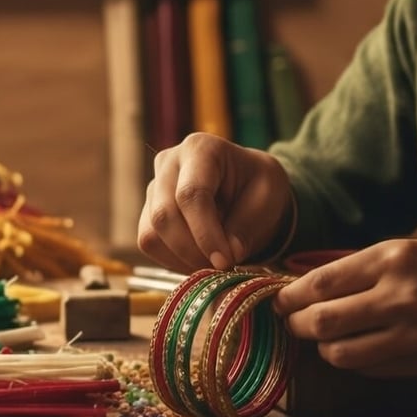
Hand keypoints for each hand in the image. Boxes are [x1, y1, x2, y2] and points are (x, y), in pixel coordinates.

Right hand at [137, 132, 293, 272]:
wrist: (244, 187)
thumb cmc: (257, 185)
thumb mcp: (268, 197)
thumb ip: (247, 225)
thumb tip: (227, 255)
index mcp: (200, 148)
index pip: (191, 194)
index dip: (205, 233)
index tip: (225, 261)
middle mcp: (168, 163)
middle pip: (164, 215)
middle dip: (193, 251)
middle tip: (222, 267)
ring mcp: (153, 187)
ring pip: (151, 234)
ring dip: (183, 259)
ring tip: (214, 263)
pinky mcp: (148, 211)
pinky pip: (149, 244)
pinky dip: (173, 260)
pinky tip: (199, 259)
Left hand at [273, 235, 416, 376]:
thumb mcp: (412, 247)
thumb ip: (365, 267)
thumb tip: (315, 285)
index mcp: (392, 259)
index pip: (320, 283)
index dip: (289, 295)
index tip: (278, 299)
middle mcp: (397, 297)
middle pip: (320, 322)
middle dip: (294, 324)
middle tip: (289, 321)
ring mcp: (411, 335)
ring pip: (339, 354)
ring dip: (321, 347)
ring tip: (320, 336)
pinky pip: (368, 369)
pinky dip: (352, 360)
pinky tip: (354, 347)